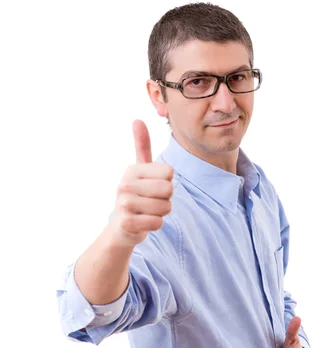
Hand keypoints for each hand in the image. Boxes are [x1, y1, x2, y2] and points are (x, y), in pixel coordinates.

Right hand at [110, 120, 174, 246]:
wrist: (121, 228)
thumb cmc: (136, 196)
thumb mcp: (139, 171)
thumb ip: (141, 147)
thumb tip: (137, 119)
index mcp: (132, 170)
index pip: (169, 173)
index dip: (167, 183)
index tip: (153, 188)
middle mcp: (125, 184)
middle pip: (169, 190)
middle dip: (165, 200)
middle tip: (151, 202)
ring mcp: (124, 204)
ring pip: (165, 208)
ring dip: (160, 214)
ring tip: (146, 213)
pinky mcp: (127, 222)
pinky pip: (157, 223)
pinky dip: (155, 225)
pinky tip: (143, 223)